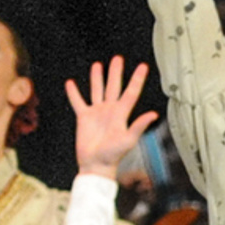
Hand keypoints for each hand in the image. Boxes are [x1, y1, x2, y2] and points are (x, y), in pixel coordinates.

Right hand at [66, 55, 157, 178]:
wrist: (96, 165)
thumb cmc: (113, 155)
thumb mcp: (128, 140)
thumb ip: (139, 125)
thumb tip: (153, 114)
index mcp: (121, 114)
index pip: (131, 92)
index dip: (137, 79)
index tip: (143, 66)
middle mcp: (110, 110)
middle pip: (113, 87)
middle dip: (115, 72)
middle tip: (118, 58)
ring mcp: (96, 113)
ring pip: (96, 91)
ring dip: (97, 78)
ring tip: (98, 65)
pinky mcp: (83, 118)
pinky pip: (78, 102)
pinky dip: (74, 93)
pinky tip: (71, 83)